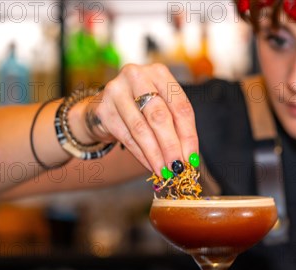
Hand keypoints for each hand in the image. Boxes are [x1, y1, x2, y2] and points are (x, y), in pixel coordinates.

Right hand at [79, 63, 198, 173]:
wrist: (105, 105)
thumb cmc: (142, 107)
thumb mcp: (163, 108)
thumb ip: (176, 128)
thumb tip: (189, 158)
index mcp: (159, 73)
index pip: (181, 107)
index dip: (188, 136)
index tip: (192, 159)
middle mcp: (137, 76)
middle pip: (160, 116)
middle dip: (171, 146)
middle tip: (178, 168)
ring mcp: (116, 91)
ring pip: (141, 129)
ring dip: (155, 155)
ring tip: (165, 171)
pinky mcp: (103, 109)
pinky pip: (126, 137)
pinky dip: (141, 155)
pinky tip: (150, 166)